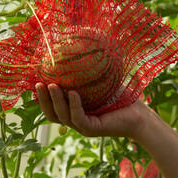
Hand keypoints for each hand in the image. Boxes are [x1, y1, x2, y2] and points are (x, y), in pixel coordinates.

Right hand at [35, 83, 152, 138]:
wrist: (140, 113)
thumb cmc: (122, 97)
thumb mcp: (101, 82)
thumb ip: (88, 73)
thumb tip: (79, 47)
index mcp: (75, 110)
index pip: (53, 106)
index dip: (42, 97)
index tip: (36, 80)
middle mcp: (76, 120)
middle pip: (52, 114)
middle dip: (43, 100)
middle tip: (38, 84)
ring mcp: (84, 127)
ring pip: (62, 117)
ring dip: (55, 101)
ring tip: (52, 85)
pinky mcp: (93, 130)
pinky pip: (79, 119)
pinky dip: (74, 106)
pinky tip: (74, 93)